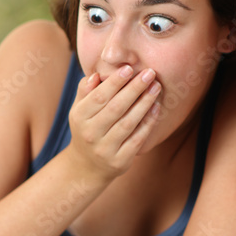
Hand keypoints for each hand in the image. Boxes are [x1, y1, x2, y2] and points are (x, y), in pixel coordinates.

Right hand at [65, 65, 160, 180]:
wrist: (87, 167)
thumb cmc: (87, 128)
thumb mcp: (80, 110)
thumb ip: (85, 90)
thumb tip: (97, 75)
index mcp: (79, 117)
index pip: (99, 97)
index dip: (114, 82)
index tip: (129, 68)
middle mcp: (90, 134)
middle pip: (116, 108)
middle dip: (134, 88)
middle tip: (150, 73)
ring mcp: (105, 149)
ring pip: (128, 122)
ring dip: (144, 103)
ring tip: (156, 87)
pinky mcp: (120, 161)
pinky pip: (137, 138)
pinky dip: (148, 122)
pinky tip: (156, 108)